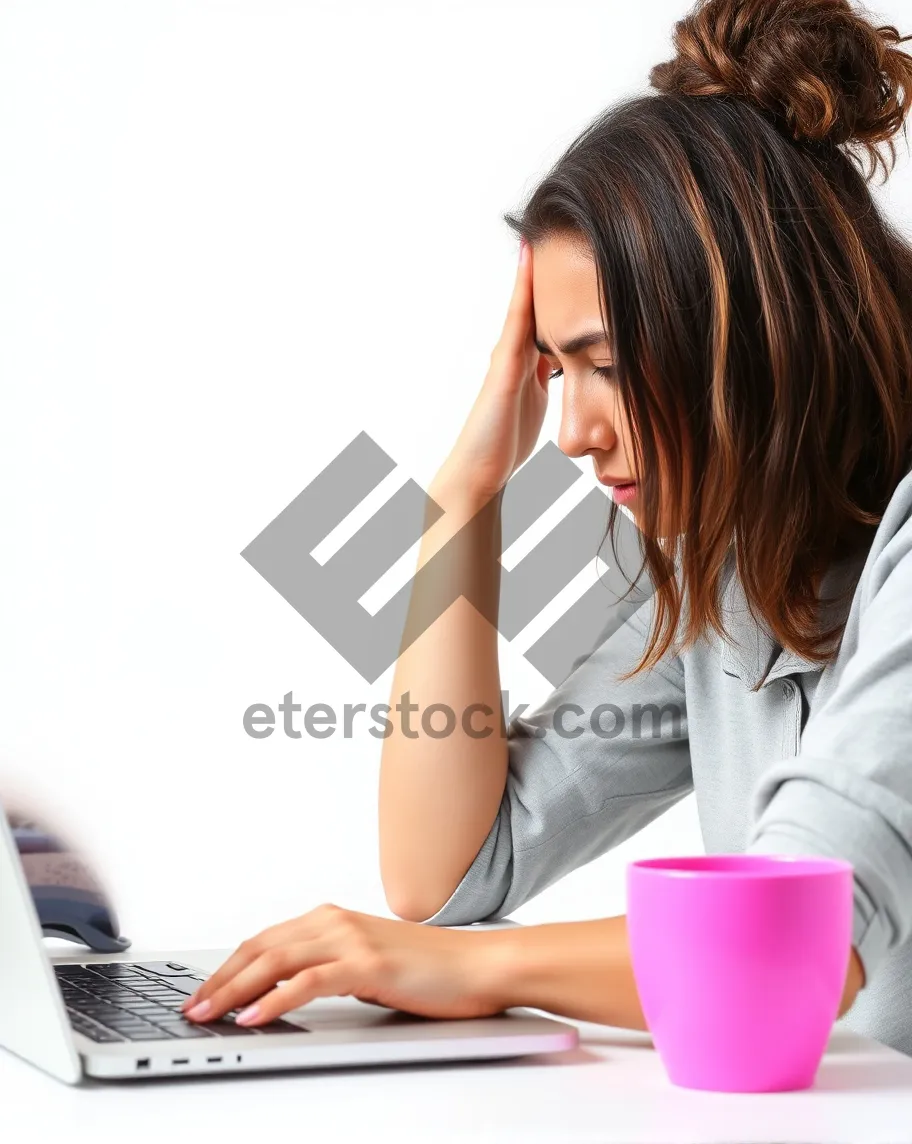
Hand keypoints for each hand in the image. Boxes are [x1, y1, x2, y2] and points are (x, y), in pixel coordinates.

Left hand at [181, 904, 504, 1025]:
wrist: (479, 964)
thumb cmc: (431, 969)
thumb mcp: (370, 963)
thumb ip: (332, 968)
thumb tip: (291, 992)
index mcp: (334, 919)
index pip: (266, 941)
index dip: (229, 967)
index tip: (203, 992)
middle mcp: (336, 921)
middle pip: (261, 947)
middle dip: (220, 980)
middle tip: (192, 1007)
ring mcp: (351, 940)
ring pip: (275, 961)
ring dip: (234, 990)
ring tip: (208, 1014)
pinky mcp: (367, 964)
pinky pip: (308, 982)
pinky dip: (274, 1000)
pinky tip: (254, 1016)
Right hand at [434, 238, 550, 504]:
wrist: (479, 471)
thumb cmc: (506, 441)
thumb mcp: (537, 401)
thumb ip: (547, 377)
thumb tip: (565, 360)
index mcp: (526, 360)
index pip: (544, 315)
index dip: (554, 287)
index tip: (569, 252)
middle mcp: (512, 351)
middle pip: (531, 301)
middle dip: (541, 267)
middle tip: (553, 225)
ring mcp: (505, 356)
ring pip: (522, 304)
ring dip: (530, 270)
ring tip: (539, 231)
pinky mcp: (503, 368)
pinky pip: (516, 321)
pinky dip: (524, 292)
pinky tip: (530, 265)